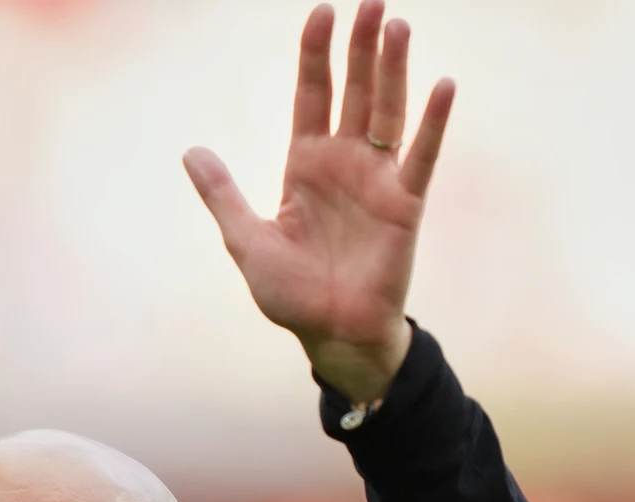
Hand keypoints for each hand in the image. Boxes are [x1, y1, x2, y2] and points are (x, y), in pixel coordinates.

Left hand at [183, 2, 453, 404]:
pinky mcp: (405, 205)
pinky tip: (443, 85)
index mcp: (305, 166)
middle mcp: (343, 164)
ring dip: (393, 71)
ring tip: (396, 26)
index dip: (315, 56)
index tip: (321, 11)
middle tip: (370, 1)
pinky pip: (420, 157)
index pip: (312, 96)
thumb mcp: (246, 240)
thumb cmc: (291, 294)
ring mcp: (377, 181)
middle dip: (359, 48)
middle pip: (354, 92)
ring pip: (388, 113)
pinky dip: (432, 123)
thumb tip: (191, 151)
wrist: (331, 335)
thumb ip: (223, 194)